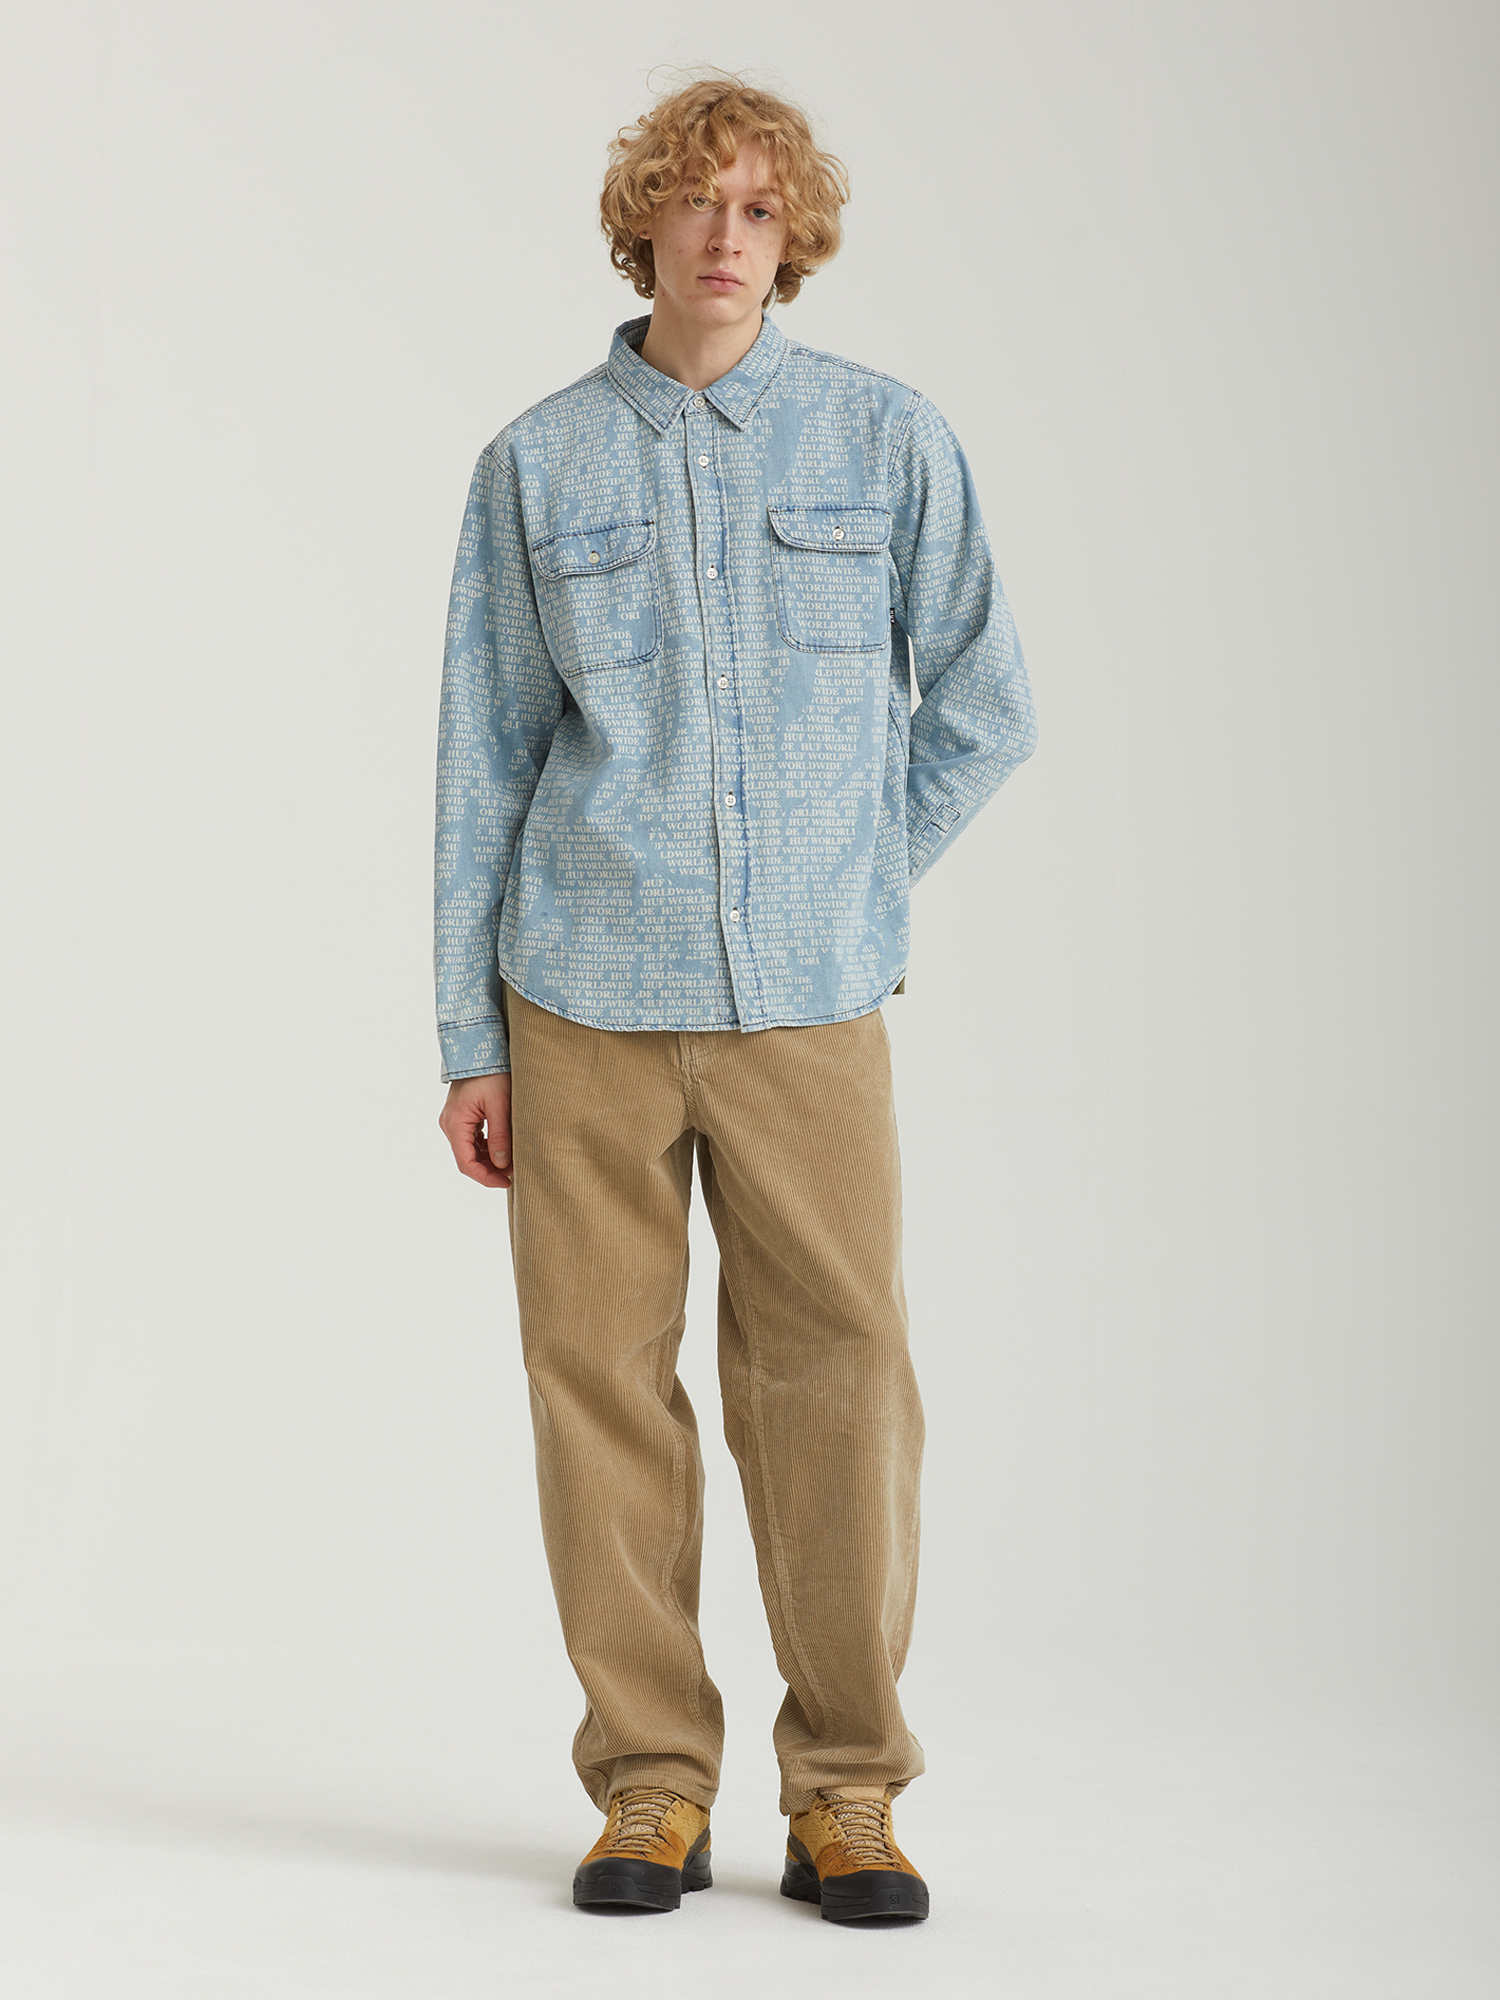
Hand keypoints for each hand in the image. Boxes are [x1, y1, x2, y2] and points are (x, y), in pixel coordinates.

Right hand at [439, 1072, 512, 1188]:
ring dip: (488, 1159)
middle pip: (467, 1159)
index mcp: (455, 1123)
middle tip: (513, 1173)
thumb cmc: (492, 1073)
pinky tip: (502, 1148)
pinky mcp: (461, 1116)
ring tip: (511, 1161)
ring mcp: (453, 1120)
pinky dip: (486, 1147)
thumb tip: (502, 1165)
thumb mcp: (501, 1105)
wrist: (481, 1049)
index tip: (507, 1182)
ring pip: (469, 1151)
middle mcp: (449, 1124)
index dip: (486, 1178)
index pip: (466, 1163)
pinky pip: (471, 1139)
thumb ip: (500, 1136)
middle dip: (489, 1170)